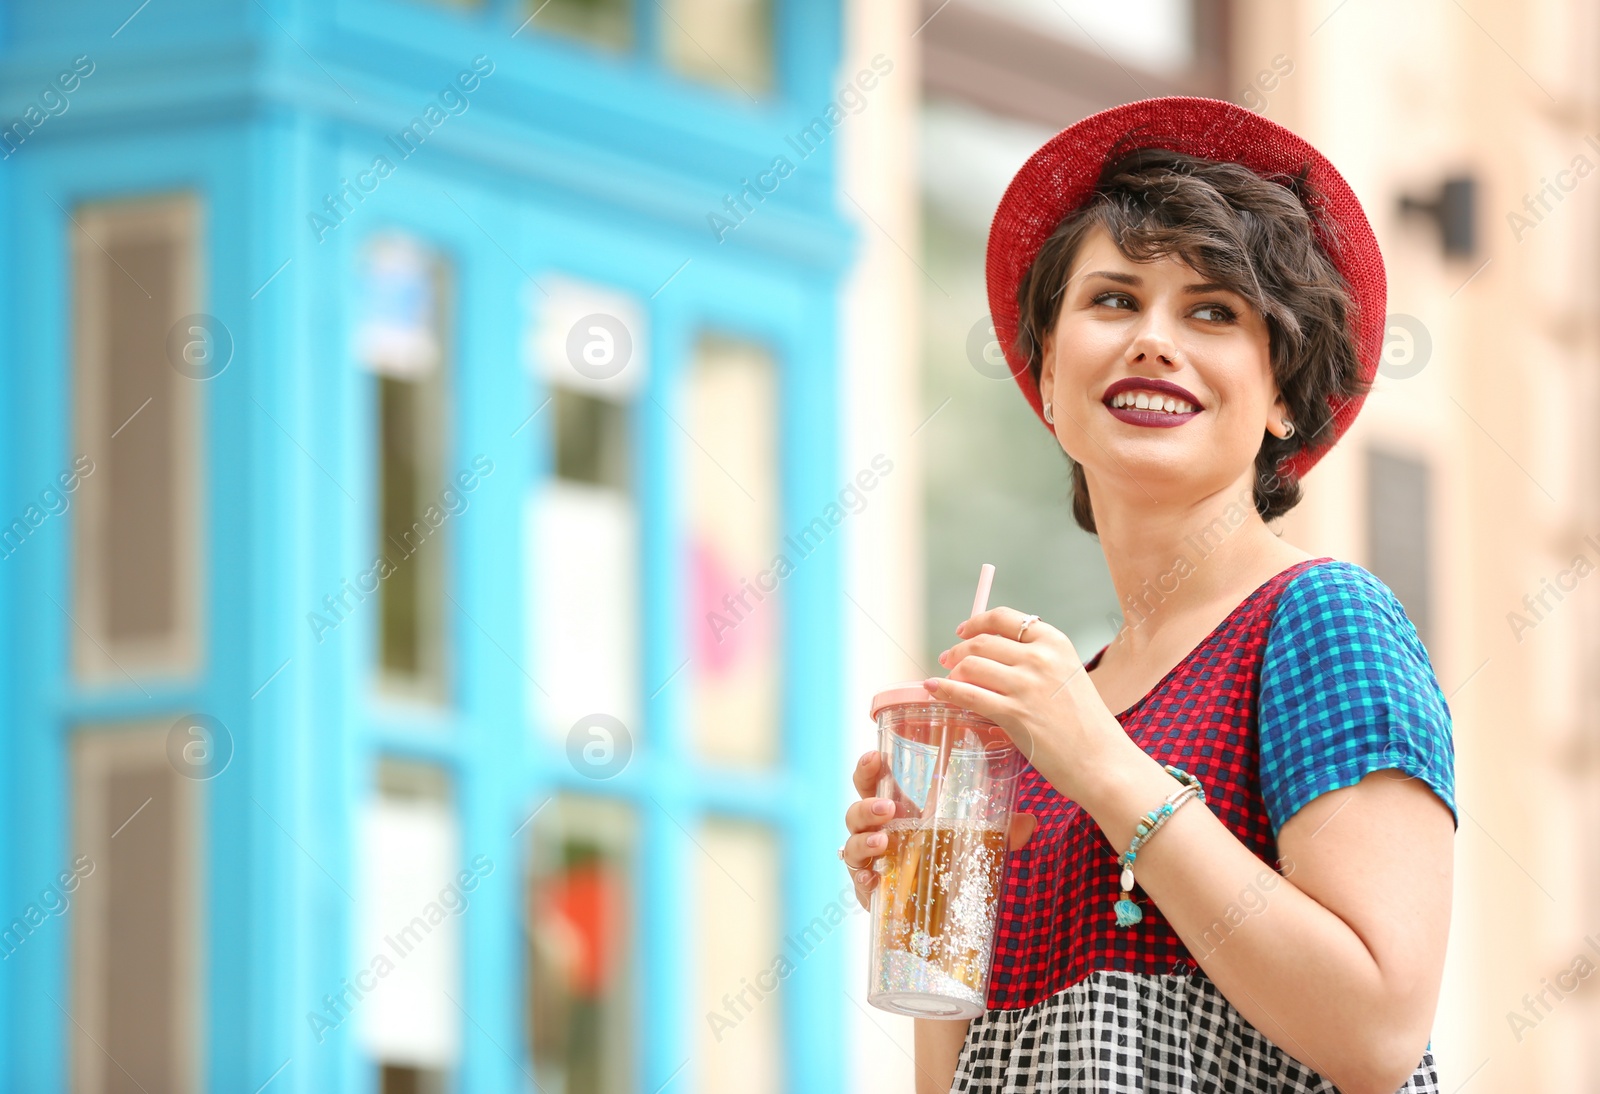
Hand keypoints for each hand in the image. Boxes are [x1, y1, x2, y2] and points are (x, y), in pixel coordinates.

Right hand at [843, 749, 1038, 913]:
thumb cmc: (946, 862)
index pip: (872, 782)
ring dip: (864, 841)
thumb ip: (1002, 830)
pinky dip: (862, 879)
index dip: (868, 768)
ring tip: (884, 841)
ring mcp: (871, 863)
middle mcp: (879, 834)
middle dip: (866, 806)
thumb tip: (1029, 822)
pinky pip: (857, 882)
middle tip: (888, 807)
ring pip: (850, 845)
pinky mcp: (871, 893)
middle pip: (855, 812)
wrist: (937, 912)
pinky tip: (874, 878)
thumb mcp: (975, 841)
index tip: (875, 757)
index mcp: (899, 812)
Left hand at [926, 606, 1134, 810]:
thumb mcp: (1066, 676)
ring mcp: (1026, 685)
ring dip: (952, 672)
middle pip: (982, 642)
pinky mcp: (1014, 713)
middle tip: (948, 660)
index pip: (1005, 618)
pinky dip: (945, 690)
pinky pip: (967, 694)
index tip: (963, 630)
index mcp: (1055, 642)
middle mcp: (1040, 657)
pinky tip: (935, 690)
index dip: (977, 622)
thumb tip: (989, 658)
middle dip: (958, 650)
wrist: (1103, 761)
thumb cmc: (1085, 724)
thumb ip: (1034, 662)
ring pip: (971, 665)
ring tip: (947, 681)